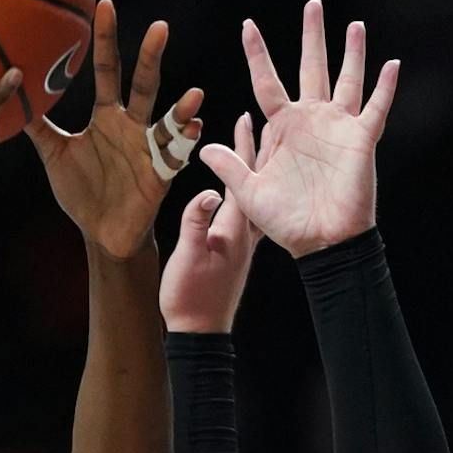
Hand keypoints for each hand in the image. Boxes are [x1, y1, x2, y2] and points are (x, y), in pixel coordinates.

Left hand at [25, 1, 204, 259]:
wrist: (102, 233)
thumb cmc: (82, 191)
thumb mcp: (54, 155)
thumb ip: (37, 127)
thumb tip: (7, 96)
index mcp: (107, 117)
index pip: (108, 69)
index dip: (106, 39)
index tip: (104, 4)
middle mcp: (132, 126)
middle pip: (142, 85)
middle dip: (151, 58)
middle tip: (159, 27)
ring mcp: (149, 149)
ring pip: (168, 121)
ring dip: (181, 109)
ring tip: (193, 95)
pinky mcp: (160, 176)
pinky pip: (176, 158)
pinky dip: (185, 145)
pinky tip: (193, 130)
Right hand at [159, 113, 265, 333]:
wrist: (201, 331)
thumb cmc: (191, 297)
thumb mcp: (189, 256)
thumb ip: (197, 223)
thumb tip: (208, 192)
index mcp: (234, 228)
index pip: (245, 179)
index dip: (247, 149)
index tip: (249, 120)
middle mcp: (244, 232)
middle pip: (256, 183)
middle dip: (258, 152)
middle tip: (263, 122)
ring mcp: (243, 244)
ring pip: (255, 198)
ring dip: (256, 172)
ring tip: (257, 149)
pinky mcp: (237, 254)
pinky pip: (248, 216)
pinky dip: (248, 195)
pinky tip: (241, 191)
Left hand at [201, 0, 399, 258]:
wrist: (320, 242)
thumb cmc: (285, 221)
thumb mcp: (249, 192)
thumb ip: (230, 166)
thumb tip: (204, 145)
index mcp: (282, 127)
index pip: (266, 81)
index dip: (257, 54)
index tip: (248, 25)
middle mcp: (311, 120)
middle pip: (312, 67)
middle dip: (312, 36)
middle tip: (313, 4)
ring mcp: (338, 127)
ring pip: (347, 79)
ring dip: (352, 52)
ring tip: (353, 25)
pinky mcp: (361, 140)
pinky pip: (375, 108)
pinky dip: (384, 87)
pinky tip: (392, 64)